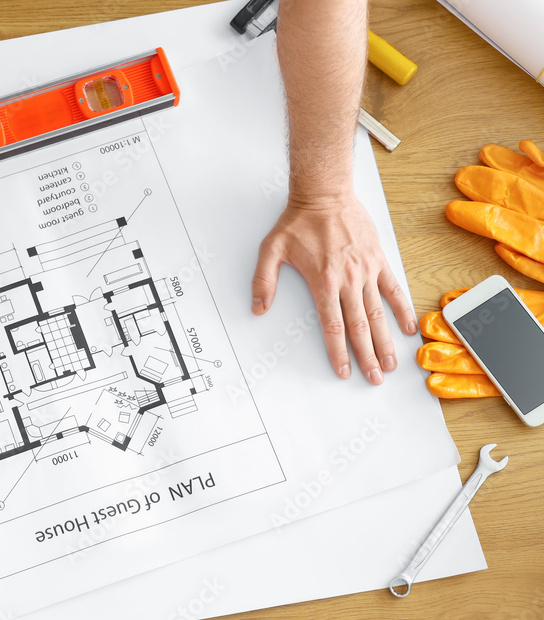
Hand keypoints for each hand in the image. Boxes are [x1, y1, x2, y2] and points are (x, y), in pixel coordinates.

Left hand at [251, 193, 417, 383]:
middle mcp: (347, 279)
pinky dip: (402, 309)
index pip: (332, 325)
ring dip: (385, 340)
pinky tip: (408, 328)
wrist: (325, 193)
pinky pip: (393, 289)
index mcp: (323, 281)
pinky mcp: (378, 260)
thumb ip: (263, 281)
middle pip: (359, 326)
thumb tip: (258, 307)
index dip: (338, 351)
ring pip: (378, 313)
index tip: (343, 371)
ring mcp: (366, 270)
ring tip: (391, 363)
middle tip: (373, 378)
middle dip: (366, 356)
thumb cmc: (299, 221)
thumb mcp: (271, 249)